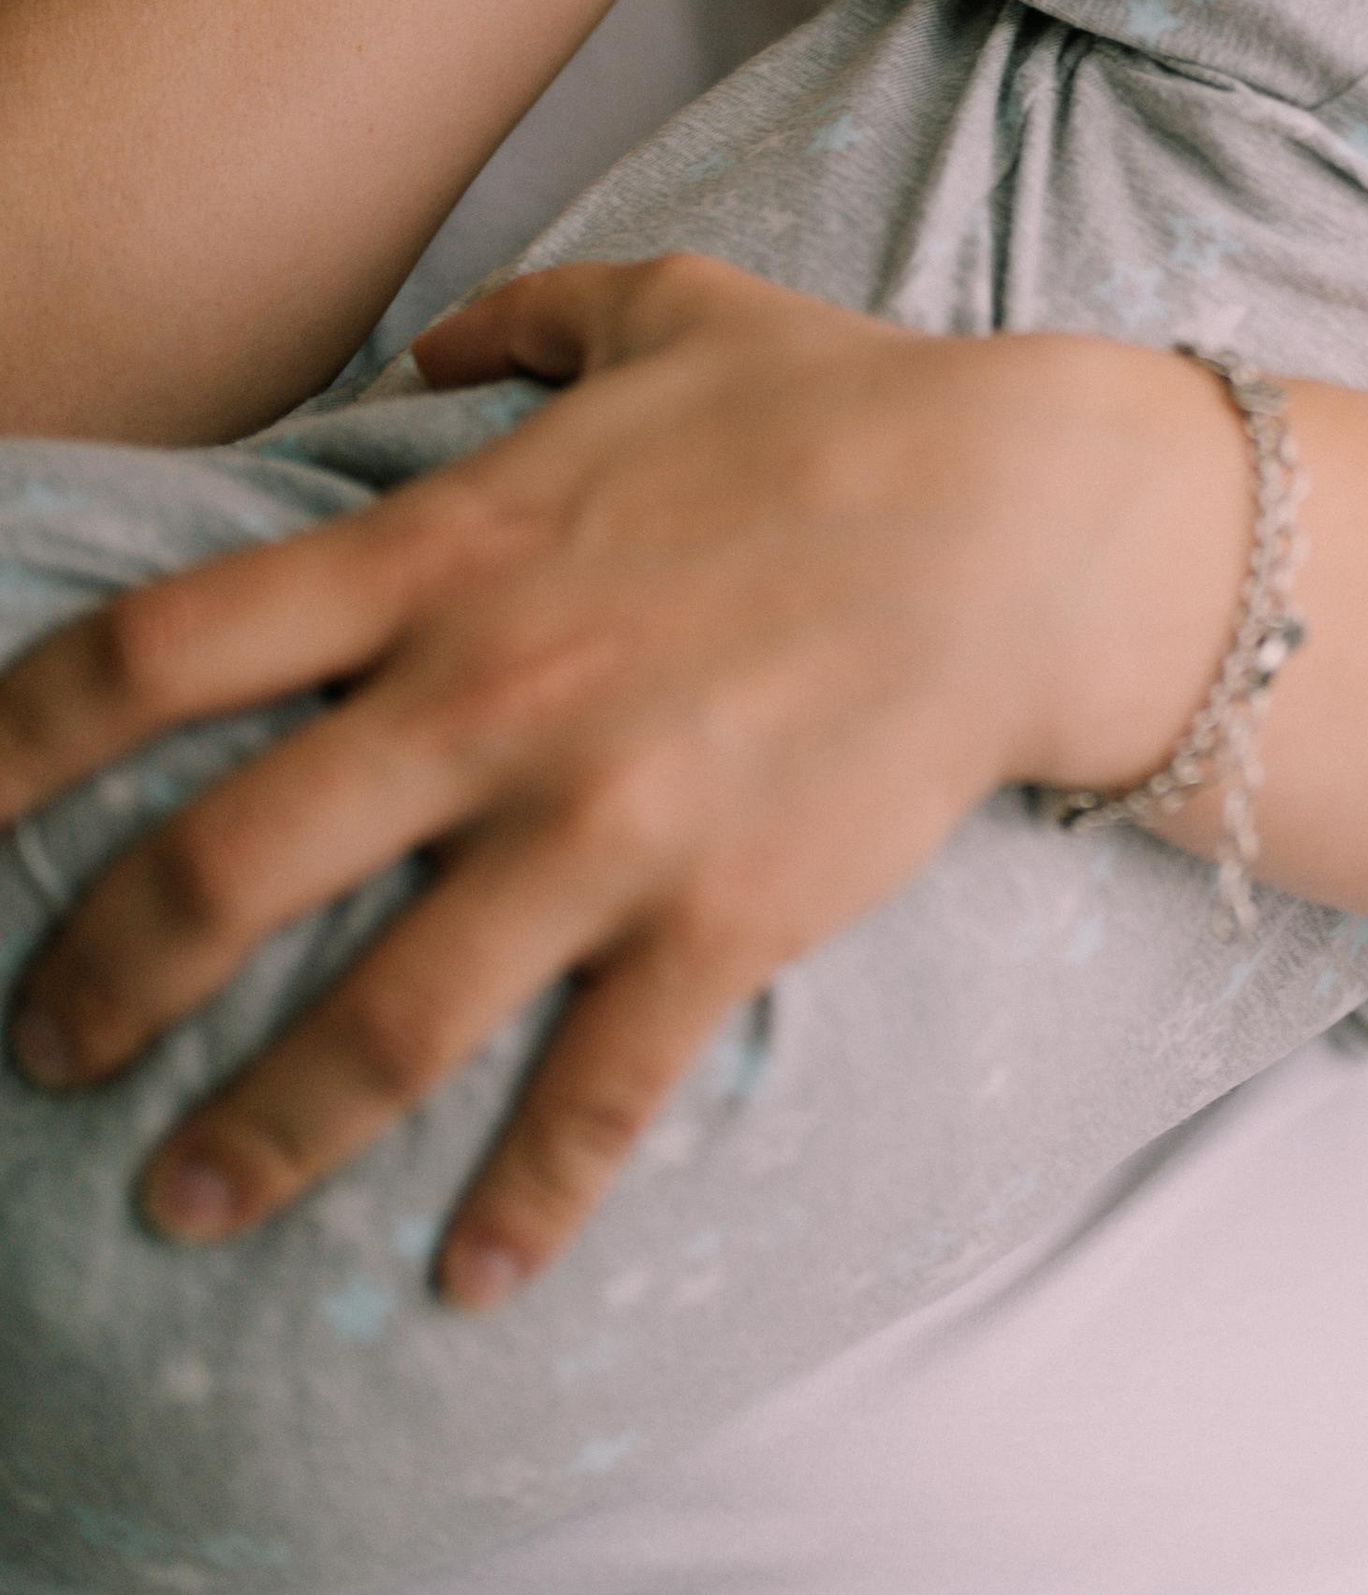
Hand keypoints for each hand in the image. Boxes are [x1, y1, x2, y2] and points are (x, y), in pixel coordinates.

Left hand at [0, 260, 1240, 1303]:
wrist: (1038, 520)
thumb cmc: (848, 405)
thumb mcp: (666, 308)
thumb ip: (520, 325)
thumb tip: (425, 346)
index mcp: (445, 553)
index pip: (162, 652)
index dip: (15, 737)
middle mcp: (488, 701)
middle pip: (219, 871)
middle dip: (96, 986)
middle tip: (42, 1057)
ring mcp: (602, 827)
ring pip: (378, 1023)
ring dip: (258, 1135)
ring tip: (183, 1204)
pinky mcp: (719, 923)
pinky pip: (590, 1099)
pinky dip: (519, 1211)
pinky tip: (463, 1286)